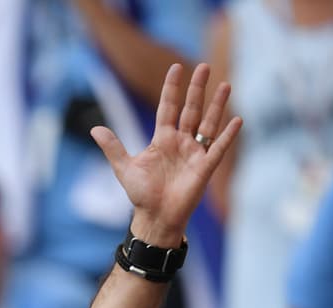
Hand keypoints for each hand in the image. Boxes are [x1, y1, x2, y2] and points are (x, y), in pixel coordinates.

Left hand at [91, 63, 240, 246]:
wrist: (155, 217)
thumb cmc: (141, 194)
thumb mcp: (124, 168)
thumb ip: (113, 147)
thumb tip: (94, 129)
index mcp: (162, 139)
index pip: (168, 107)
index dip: (172, 88)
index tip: (176, 67)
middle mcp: (181, 142)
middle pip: (190, 109)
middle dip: (197, 88)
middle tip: (203, 65)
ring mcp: (194, 153)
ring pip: (208, 123)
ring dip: (217, 105)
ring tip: (226, 84)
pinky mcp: (205, 167)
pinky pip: (218, 148)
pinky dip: (228, 135)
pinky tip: (237, 120)